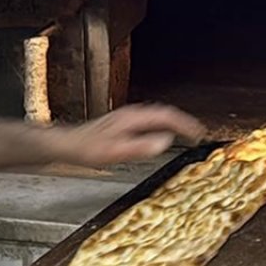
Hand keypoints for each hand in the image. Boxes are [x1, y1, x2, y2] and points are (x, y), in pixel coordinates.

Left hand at [59, 104, 206, 166]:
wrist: (66, 145)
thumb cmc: (87, 149)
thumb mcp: (116, 152)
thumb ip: (142, 147)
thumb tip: (166, 141)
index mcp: (133, 118)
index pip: (166, 116)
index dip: (185, 123)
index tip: (199, 132)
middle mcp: (131, 114)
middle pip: (163, 112)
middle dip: (182, 121)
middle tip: (197, 132)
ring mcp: (125, 117)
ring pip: (156, 115)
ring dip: (172, 122)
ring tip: (184, 132)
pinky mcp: (121, 124)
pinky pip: (148, 120)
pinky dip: (161, 125)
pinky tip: (158, 134)